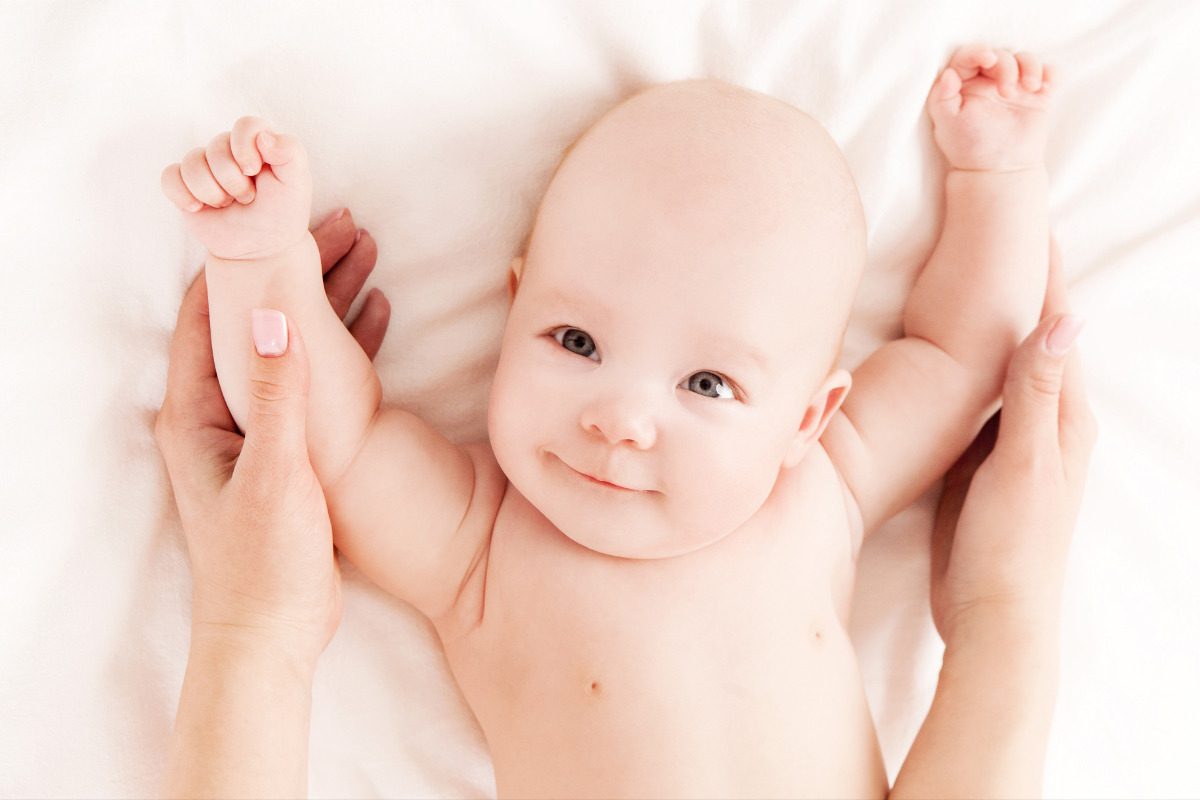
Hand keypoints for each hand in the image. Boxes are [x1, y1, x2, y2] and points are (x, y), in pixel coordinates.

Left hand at [156, 211, 388, 665]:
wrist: (272, 633)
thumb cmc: (263, 563)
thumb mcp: (275, 474)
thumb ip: (276, 397)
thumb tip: (269, 314)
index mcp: (197, 414)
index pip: (208, 312)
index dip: (242, 261)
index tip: (281, 218)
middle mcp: (220, 412)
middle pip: (256, 316)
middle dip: (298, 267)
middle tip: (346, 223)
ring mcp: (256, 428)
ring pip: (291, 340)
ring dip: (326, 297)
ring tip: (368, 251)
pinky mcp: (290, 447)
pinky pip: (317, 375)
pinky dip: (345, 342)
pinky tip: (379, 314)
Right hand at [161, 117, 311, 260]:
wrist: (262, 249)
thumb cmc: (282, 214)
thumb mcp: (297, 185)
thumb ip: (291, 153)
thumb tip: (264, 137)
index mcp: (258, 144)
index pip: (246, 125)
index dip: (245, 147)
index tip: (253, 172)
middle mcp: (229, 151)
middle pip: (216, 147)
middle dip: (233, 181)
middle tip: (248, 199)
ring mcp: (205, 167)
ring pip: (192, 163)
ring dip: (212, 192)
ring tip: (229, 205)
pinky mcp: (185, 185)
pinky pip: (169, 177)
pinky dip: (182, 194)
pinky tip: (198, 208)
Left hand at [927, 45, 1055, 171]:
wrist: (999, 170)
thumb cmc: (969, 148)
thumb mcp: (947, 124)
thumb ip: (941, 97)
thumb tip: (949, 73)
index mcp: (964, 84)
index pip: (969, 57)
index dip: (978, 51)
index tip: (988, 59)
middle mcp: (989, 80)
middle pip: (1000, 55)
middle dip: (1007, 66)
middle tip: (1008, 92)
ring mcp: (1015, 85)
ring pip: (1026, 58)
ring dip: (1031, 66)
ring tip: (1030, 87)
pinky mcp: (1036, 94)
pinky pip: (1049, 72)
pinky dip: (1050, 73)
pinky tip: (1046, 86)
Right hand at [930, 239, 1096, 643]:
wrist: (994, 614)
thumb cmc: (1013, 545)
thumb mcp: (1025, 465)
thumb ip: (1036, 393)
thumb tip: (1066, 317)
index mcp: (1063, 416)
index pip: (1054, 327)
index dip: (1044, 275)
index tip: (1031, 222)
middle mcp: (1044, 423)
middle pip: (1033, 339)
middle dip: (1022, 287)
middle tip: (1002, 233)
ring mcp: (1012, 443)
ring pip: (1003, 367)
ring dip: (993, 322)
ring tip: (972, 279)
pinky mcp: (983, 462)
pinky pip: (977, 400)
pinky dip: (968, 366)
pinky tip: (950, 356)